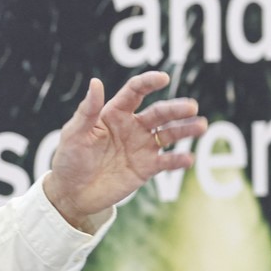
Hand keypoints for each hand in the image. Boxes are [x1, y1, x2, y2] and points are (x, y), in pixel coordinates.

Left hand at [44, 71, 206, 229]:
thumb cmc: (69, 158)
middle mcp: (132, 127)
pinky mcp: (146, 168)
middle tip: (191, 107)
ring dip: (185, 130)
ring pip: (168, 134)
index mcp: (114, 113)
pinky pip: (166, 162)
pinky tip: (187, 159)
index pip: (135, 92)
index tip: (162, 78)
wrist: (72, 193)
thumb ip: (88, 110)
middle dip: (175, 109)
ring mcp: (141, 147)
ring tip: (200, 126)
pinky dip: (178, 160)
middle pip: (158, 113)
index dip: (148, 82)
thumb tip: (96, 82)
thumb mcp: (74, 133)